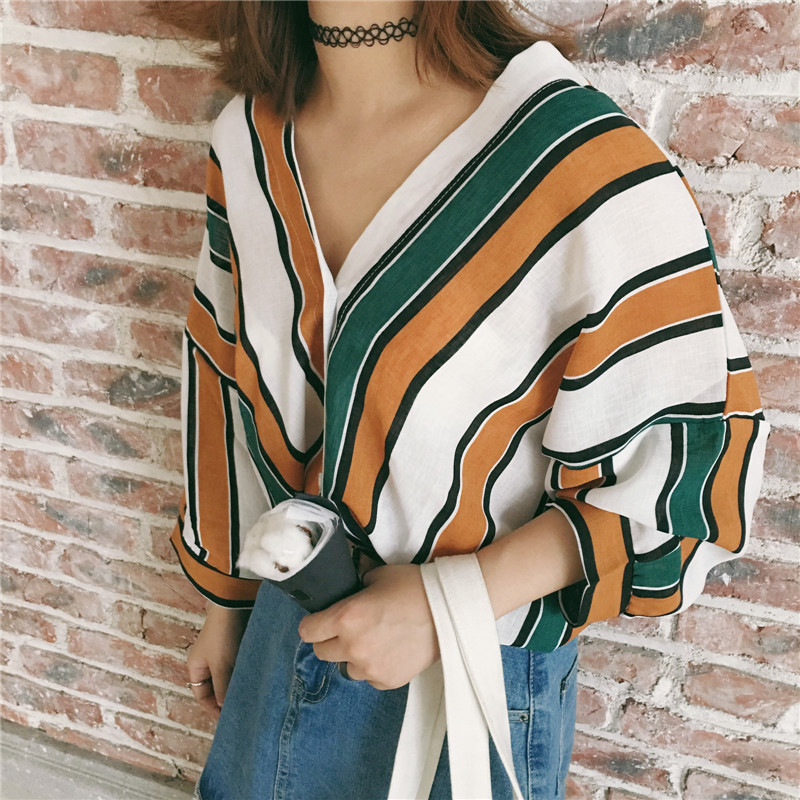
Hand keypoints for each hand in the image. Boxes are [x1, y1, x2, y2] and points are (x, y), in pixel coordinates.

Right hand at [186, 604, 250, 717]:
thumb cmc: (222, 636)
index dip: (213, 709)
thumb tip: (223, 706)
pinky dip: (245, 674)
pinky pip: (239, 666)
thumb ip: (222, 687)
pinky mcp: (236, 645)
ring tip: (252, 699)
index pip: (202, 696)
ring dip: (238, 686)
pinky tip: (256, 682)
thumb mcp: (221, 664)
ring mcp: (222, 653)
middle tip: (243, 711)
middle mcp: (207, 662)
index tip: (229, 720)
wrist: (234, 604)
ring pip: (229, 677)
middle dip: (227, 698)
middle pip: (215, 687)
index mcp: (196, 667)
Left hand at [298, 564, 438, 689]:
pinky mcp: (387, 681)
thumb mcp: (377, 577)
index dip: (313, 624)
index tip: (321, 621)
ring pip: (346, 667)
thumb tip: (347, 595)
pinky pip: (369, 677)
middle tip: (349, 629)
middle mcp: (353, 646)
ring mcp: (370, 667)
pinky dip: (374, 666)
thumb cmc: (413, 586)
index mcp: (346, 617)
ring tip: (375, 640)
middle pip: (321, 652)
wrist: (449, 610)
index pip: (308, 631)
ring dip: (353, 656)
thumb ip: (355, 590)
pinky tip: (390, 650)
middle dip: (330, 640)